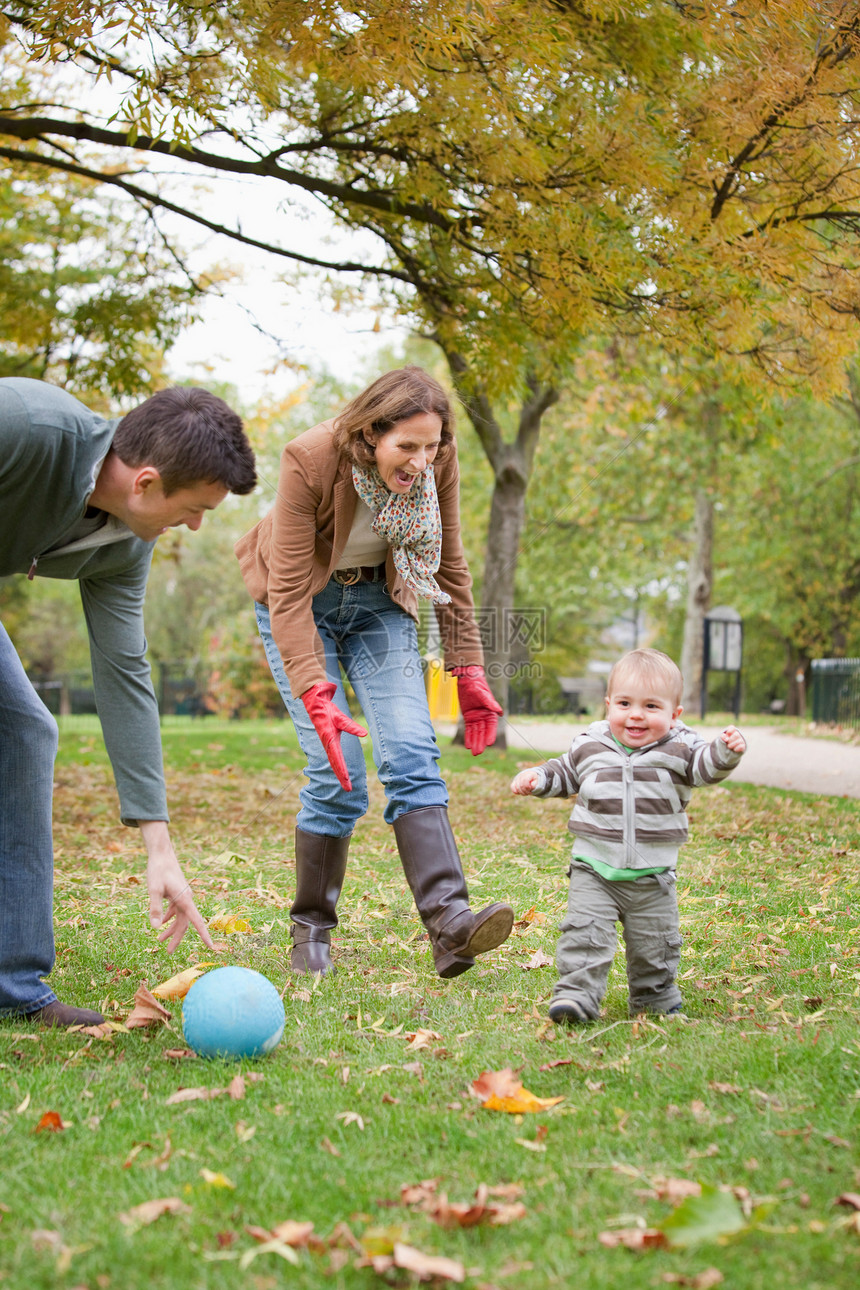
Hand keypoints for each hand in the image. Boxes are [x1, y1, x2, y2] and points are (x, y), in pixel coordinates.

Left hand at [139, 821, 214, 952]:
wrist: (162, 854)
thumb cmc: (158, 870)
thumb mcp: (154, 890)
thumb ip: (155, 908)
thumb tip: (156, 927)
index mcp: (184, 900)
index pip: (196, 921)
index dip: (204, 935)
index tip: (211, 946)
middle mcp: (186, 899)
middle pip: (185, 924)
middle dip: (177, 938)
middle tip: (168, 952)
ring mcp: (182, 896)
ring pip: (179, 918)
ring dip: (171, 929)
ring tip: (159, 940)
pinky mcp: (177, 893)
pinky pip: (176, 910)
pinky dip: (169, 918)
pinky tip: (161, 923)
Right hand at [301, 681, 367, 790]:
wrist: (314, 702)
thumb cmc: (326, 710)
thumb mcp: (340, 717)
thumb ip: (351, 726)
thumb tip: (365, 734)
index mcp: (329, 741)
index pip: (337, 760)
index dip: (342, 772)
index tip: (347, 782)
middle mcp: (328, 744)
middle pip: (335, 764)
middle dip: (342, 777)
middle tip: (348, 790)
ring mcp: (327, 743)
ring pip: (334, 761)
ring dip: (339, 773)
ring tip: (346, 784)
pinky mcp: (329, 740)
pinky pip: (333, 756)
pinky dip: (337, 764)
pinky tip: (340, 769)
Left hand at [452, 665, 502, 754]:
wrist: (467, 680)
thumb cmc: (477, 685)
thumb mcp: (482, 694)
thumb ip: (490, 703)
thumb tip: (499, 711)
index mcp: (491, 712)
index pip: (491, 726)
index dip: (490, 735)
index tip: (489, 743)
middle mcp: (485, 717)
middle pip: (483, 732)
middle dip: (481, 742)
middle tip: (478, 752)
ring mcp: (477, 718)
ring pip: (476, 733)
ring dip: (475, 742)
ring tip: (474, 752)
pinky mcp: (469, 718)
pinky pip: (469, 730)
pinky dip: (469, 737)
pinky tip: (468, 745)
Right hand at [511, 768, 539, 794]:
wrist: (530, 775)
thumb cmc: (533, 780)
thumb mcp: (536, 781)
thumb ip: (534, 784)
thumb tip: (530, 786)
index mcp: (528, 774)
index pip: (525, 780)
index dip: (527, 787)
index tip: (530, 789)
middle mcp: (521, 775)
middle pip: (521, 785)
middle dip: (525, 791)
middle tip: (529, 793)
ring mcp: (517, 778)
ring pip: (517, 787)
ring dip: (522, 793)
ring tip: (526, 793)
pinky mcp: (514, 781)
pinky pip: (512, 787)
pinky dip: (516, 791)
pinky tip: (520, 793)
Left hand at [720, 725, 746, 753]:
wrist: (728, 751)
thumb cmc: (725, 743)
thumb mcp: (722, 739)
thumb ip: (722, 737)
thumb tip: (726, 739)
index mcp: (731, 731)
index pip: (732, 728)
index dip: (730, 731)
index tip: (727, 734)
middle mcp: (738, 734)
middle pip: (736, 735)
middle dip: (730, 740)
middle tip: (727, 743)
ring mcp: (741, 740)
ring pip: (739, 741)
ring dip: (732, 745)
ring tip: (729, 747)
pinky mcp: (743, 746)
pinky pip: (741, 746)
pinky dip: (736, 748)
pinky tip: (734, 749)